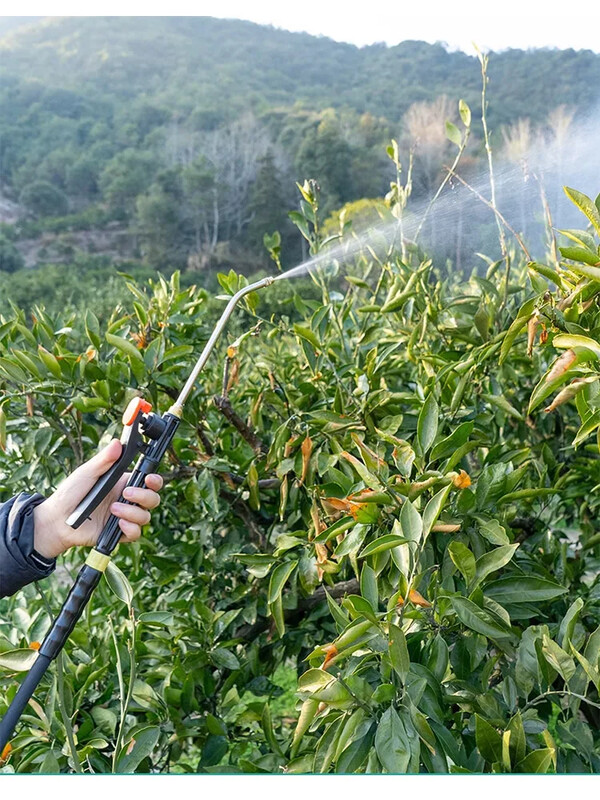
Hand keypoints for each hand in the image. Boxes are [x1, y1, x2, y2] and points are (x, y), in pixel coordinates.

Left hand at [33, 439, 162, 558]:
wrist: (57, 519)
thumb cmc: (71, 493)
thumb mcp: (87, 472)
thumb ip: (104, 460)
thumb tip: (118, 443)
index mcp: (123, 483)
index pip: (149, 481)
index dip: (155, 480)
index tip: (149, 479)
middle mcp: (127, 500)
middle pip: (153, 499)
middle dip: (144, 496)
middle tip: (126, 493)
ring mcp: (124, 517)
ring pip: (145, 516)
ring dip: (132, 512)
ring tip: (112, 509)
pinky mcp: (119, 533)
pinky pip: (136, 533)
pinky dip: (130, 528)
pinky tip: (118, 523)